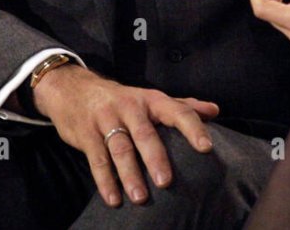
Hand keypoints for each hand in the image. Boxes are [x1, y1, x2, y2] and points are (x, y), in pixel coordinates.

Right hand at [32, 63, 219, 207]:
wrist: (74, 89)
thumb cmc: (122, 99)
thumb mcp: (152, 98)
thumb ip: (183, 106)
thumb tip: (215, 111)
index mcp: (152, 100)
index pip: (178, 111)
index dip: (193, 128)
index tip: (206, 147)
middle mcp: (131, 107)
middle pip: (145, 134)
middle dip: (156, 158)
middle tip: (166, 182)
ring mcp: (107, 120)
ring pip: (120, 149)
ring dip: (130, 174)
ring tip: (141, 197)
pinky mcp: (87, 135)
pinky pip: (97, 160)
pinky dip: (105, 181)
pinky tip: (114, 199)